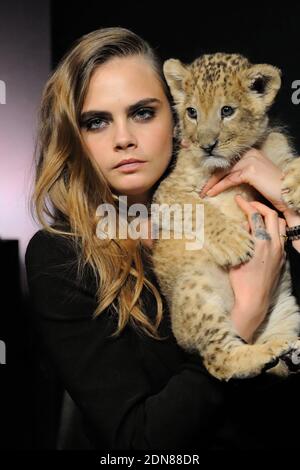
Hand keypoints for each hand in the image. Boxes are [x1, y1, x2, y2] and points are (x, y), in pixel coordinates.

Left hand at [200, 148, 288, 212]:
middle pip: (224, 165)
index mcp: (250, 152)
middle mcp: (250, 153)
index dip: (215, 170)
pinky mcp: (250, 170)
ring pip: (224, 172)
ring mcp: (250, 160)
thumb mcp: (256, 176)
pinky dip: (218, 187)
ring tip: (203, 193)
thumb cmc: (273, 188)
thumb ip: (242, 173)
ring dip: (211, 184)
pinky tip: (210, 193)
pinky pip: (229, 180)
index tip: (206, 181)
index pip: (227, 161)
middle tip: (201, 189)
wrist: (288, 192)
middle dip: (210, 178)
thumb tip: (226, 178)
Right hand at [229, 195, 286, 342]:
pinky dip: (272, 230)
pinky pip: (280, 237)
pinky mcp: (282, 259)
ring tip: (258, 217)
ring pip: (280, 225)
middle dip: (259, 206)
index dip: (246, 205)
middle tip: (249, 204)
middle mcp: (274, 245)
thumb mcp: (235, 257)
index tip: (238, 199)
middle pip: (271, 215)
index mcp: (261, 243)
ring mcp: (280, 251)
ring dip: (269, 217)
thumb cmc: (241, 282)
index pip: (255, 216)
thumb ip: (240, 239)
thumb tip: (242, 226)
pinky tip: (262, 233)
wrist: (254, 301)